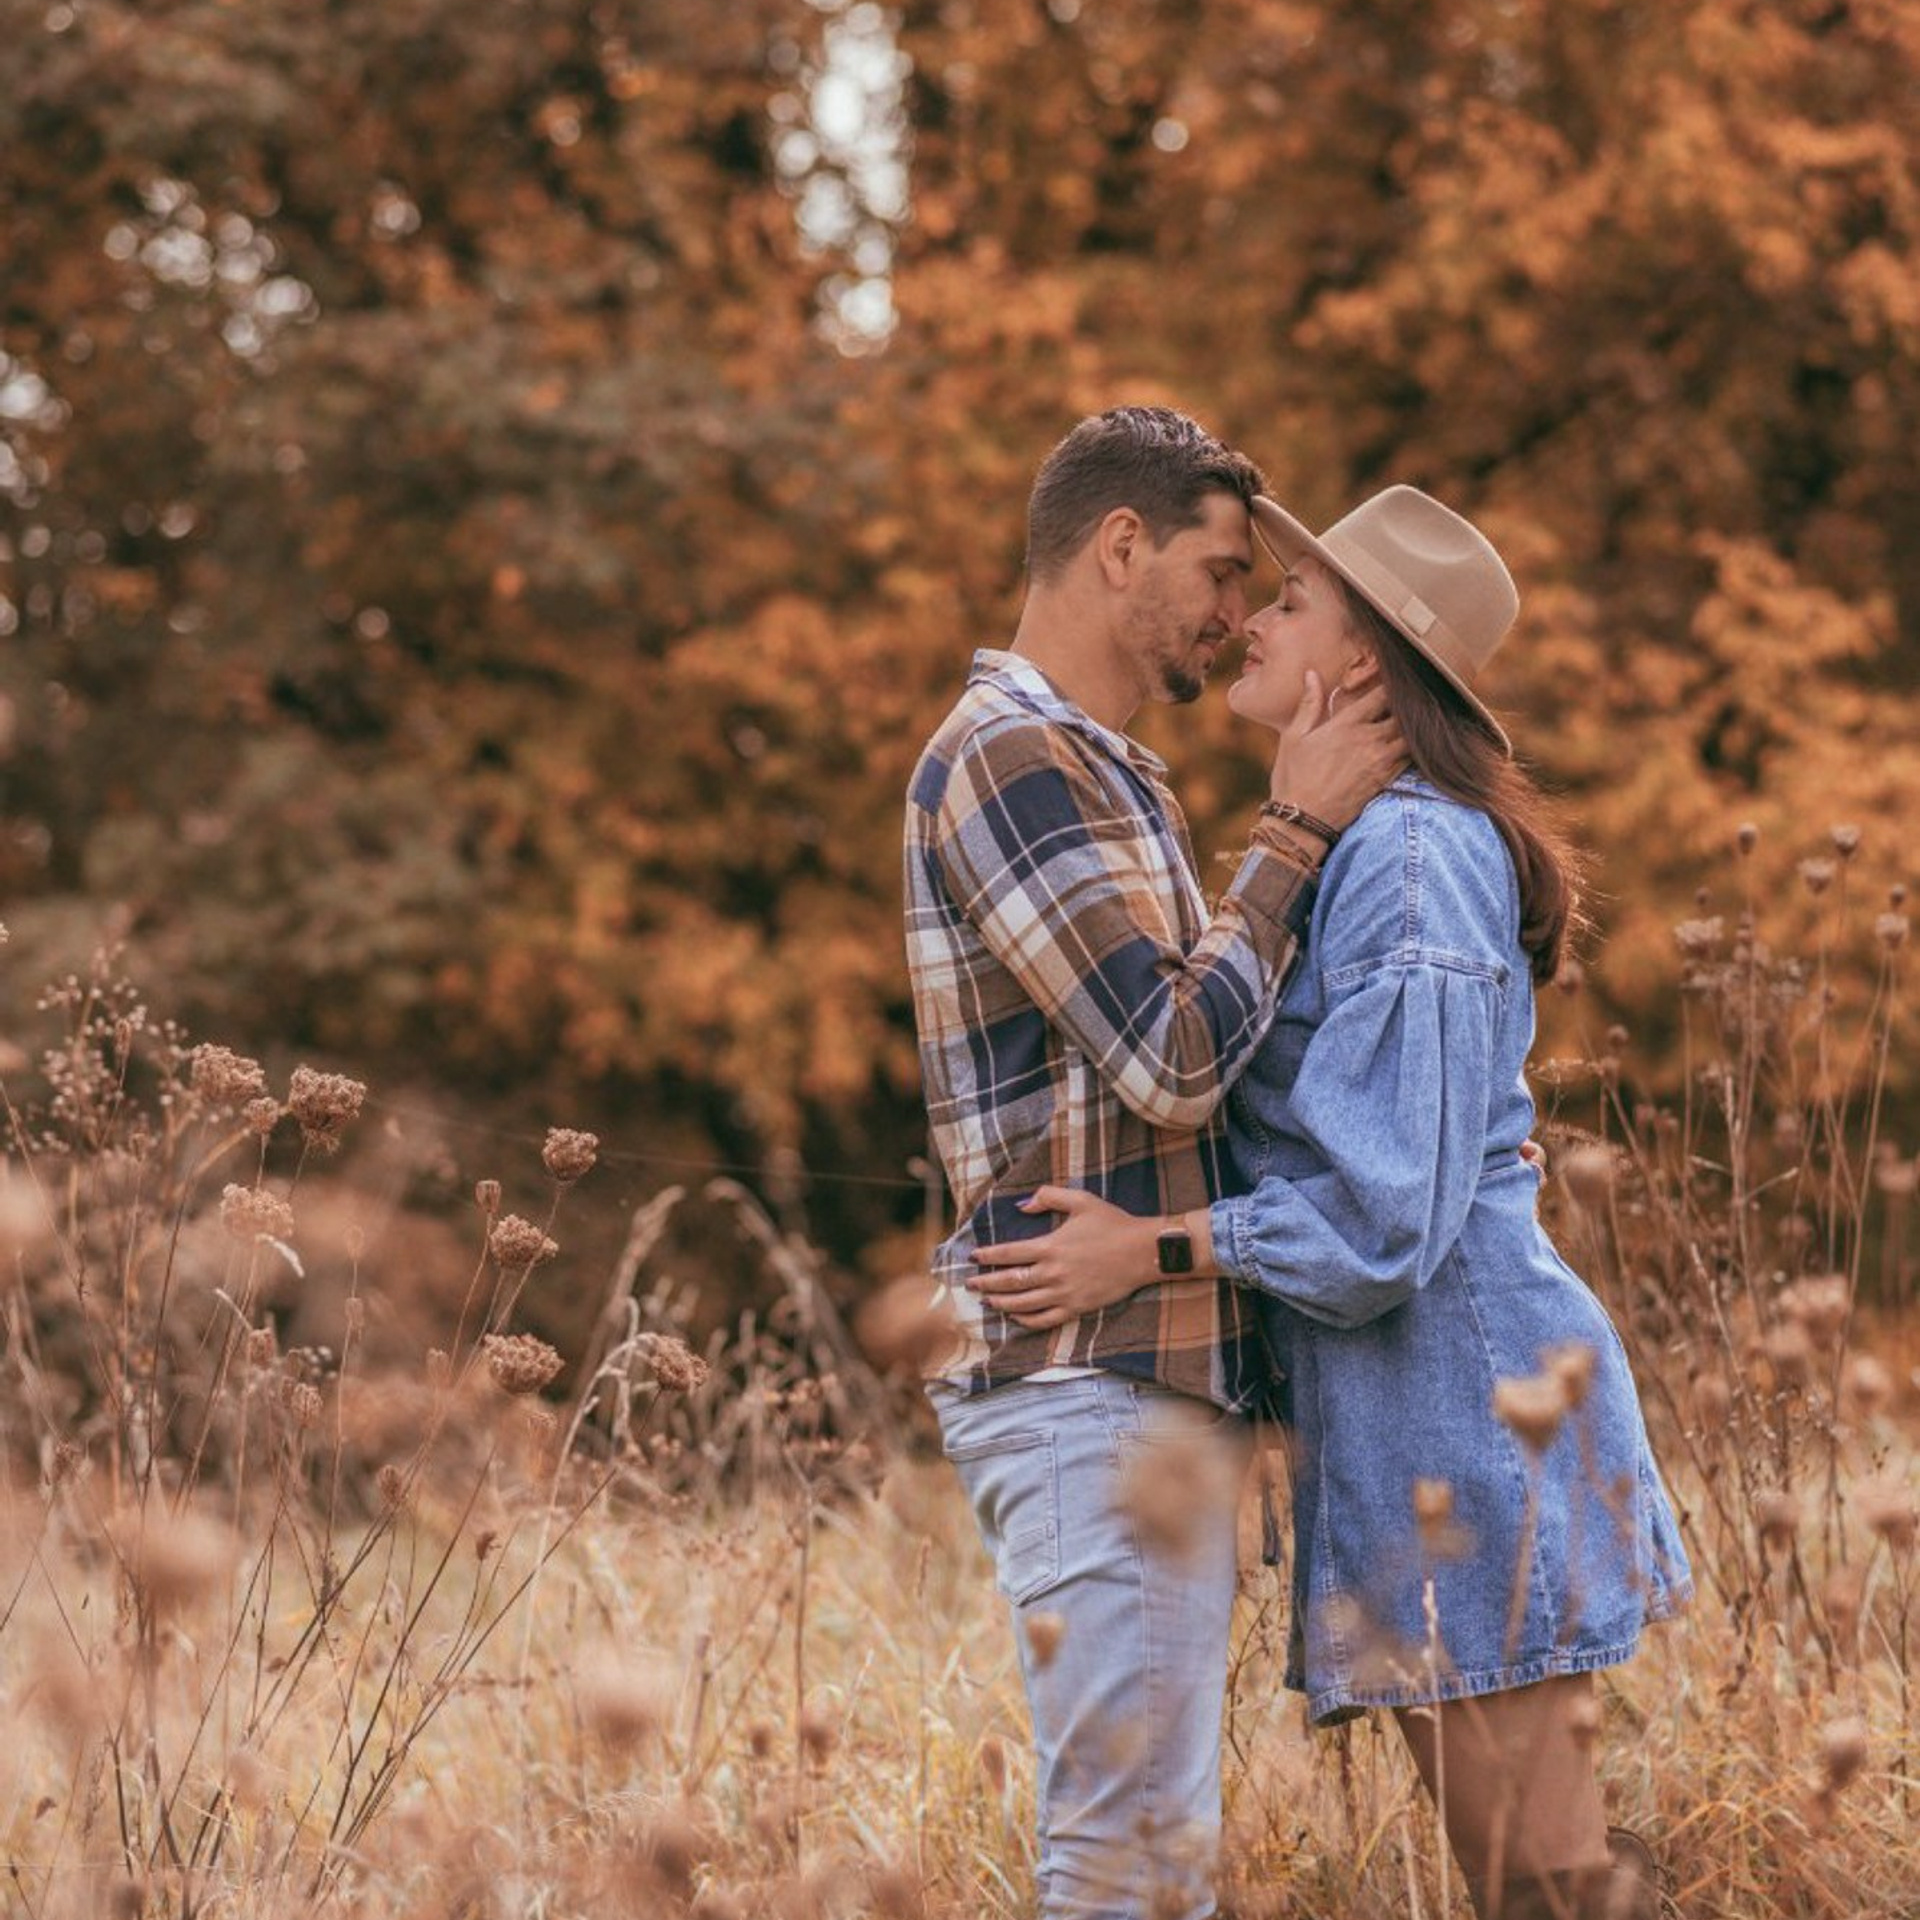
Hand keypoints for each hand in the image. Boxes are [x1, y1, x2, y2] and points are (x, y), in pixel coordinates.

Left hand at [969, 1186, 1161, 1329]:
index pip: (1008, 1254)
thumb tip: (1022, 1204)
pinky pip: (1045, 1320)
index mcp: (1051, 1246)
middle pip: (1010, 1282)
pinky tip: (1016, 1317)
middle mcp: (1054, 1273)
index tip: (973, 1257)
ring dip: (1001, 1304)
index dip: (987, 1256)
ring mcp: (1065, 1293)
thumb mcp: (1081, 1200)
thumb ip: (1049, 1196)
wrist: (1143, 1251)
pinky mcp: (1077, 1308)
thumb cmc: (1112, 1223)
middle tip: (970, 1283)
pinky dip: (1026, 1320)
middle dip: (986, 1283)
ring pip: (1023, 1304)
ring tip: (987, 1301)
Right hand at [1268, 670, 1406, 828]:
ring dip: (1413, 728)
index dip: (1391, 683)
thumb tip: (1312, 674)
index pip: (1381, 695)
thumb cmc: (1293, 777)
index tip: (1395, 678)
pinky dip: (1414, 750)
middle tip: (1410, 699)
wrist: (1302, 821)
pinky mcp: (1385, 781)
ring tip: (1413, 721)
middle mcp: (1368, 740)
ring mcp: (1380, 761)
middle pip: (1403, 714)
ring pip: (1411, 736)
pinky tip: (1412, 746)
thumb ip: (1308, 704)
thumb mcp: (1293, 736)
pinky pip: (1410, 759)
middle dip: (1407, 705)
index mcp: (1346, 724)